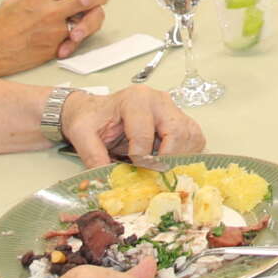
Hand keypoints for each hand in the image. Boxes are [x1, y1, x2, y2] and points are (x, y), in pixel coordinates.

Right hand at [0, 0, 108, 70]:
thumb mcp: (13, 2)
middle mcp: (50, 11)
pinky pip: (74, 38)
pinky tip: (76, 33)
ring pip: (85, 20)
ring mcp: (56, 30)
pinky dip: (76, 35)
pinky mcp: (57, 47)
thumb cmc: (1, 27)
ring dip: (91, 17)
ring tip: (92, 14)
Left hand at [61, 86, 204, 164]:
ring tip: (159, 168)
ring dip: (178, 158)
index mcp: (135, 99)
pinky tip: (170, 162)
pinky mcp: (182, 121)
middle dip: (165, 159)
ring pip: (191, 137)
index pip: (145, 133)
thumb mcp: (81, 133)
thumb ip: (91, 154)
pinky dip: (187, 155)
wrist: (97, 111)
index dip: (140, 158)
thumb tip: (107, 179)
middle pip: (177, 133)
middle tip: (152, 174)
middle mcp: (159, 100)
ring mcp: (173, 110)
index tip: (134, 169)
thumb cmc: (92, 118)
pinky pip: (195, 139)